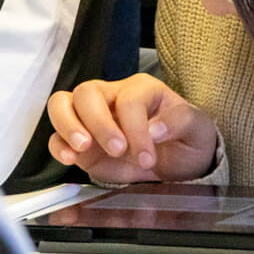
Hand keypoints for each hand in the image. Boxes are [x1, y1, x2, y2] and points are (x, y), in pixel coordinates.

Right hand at [47, 74, 217, 181]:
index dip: (136, 130)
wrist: (178, 164)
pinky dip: (57, 146)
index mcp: (144, 89)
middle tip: (117, 150)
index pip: (130, 101)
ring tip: (83, 148)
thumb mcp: (197, 129)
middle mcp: (113, 97)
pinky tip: (70, 159)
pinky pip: (56, 136)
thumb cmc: (186, 140)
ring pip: (63, 104)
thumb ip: (180, 122)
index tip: (148, 158)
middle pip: (88, 92)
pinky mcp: (80, 141)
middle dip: (99, 122)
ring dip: (68, 126)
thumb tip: (154, 128)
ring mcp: (92, 118)